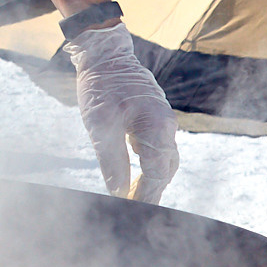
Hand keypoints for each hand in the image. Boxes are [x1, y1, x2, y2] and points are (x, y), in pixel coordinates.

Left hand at [65, 21, 178, 202]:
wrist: (104, 53)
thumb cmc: (101, 87)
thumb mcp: (100, 126)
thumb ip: (112, 161)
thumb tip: (119, 192)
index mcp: (157, 128)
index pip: (157, 174)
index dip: (147, 197)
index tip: (136, 213)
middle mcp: (166, 125)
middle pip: (165, 168)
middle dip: (152, 191)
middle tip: (136, 210)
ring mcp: (163, 119)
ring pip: (164, 157)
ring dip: (152, 178)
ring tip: (136, 196)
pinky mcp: (154, 116)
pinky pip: (157, 145)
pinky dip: (150, 162)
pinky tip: (136, 171)